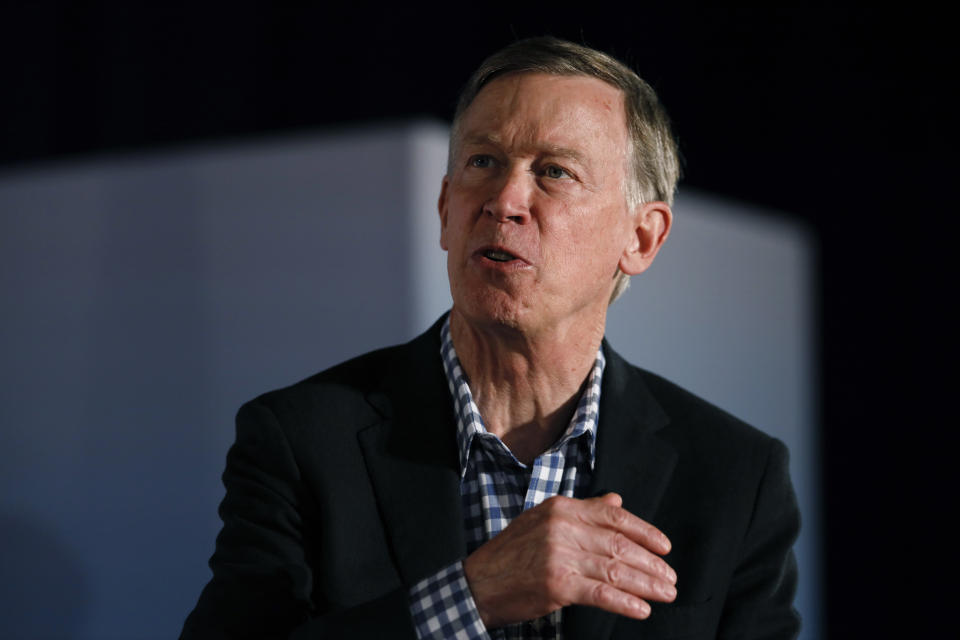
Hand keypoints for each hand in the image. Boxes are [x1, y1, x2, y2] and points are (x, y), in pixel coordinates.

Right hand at [462, 493, 676, 627]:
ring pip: (615, 570)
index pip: (613, 516)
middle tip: (670, 577)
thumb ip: (583, 511)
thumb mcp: (543, 521)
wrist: (478, 583)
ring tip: (665, 593)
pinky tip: (642, 609)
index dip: (644, 532)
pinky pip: (601, 594)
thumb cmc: (512, 554)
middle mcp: (562, 528)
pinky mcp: (557, 584)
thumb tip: (617, 500)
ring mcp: (559, 556)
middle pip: (619, 545)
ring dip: (646, 584)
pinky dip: (626, 603)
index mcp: (561, 508)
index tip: (665, 547)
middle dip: (651, 564)